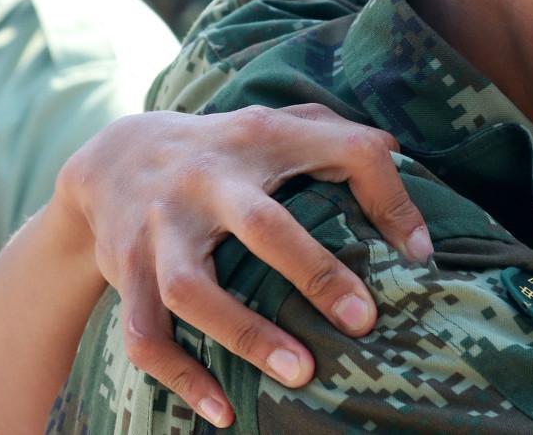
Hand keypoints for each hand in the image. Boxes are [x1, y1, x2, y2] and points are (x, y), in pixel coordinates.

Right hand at [54, 105, 430, 427]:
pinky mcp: (128, 272)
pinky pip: (145, 335)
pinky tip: (223, 410)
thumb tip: (404, 156)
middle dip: (313, 273)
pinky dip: (180, 377)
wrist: (112, 159)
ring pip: (191, 289)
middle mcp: (206, 180)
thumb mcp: (274, 125)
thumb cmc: (224, 148)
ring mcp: (160, 229)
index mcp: (259, 139)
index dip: (388, 196)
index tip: (421, 255)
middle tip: (363, 322)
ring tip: (301, 376)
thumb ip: (336, 133)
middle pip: (260, 224)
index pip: (342, 151)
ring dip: (246, 335)